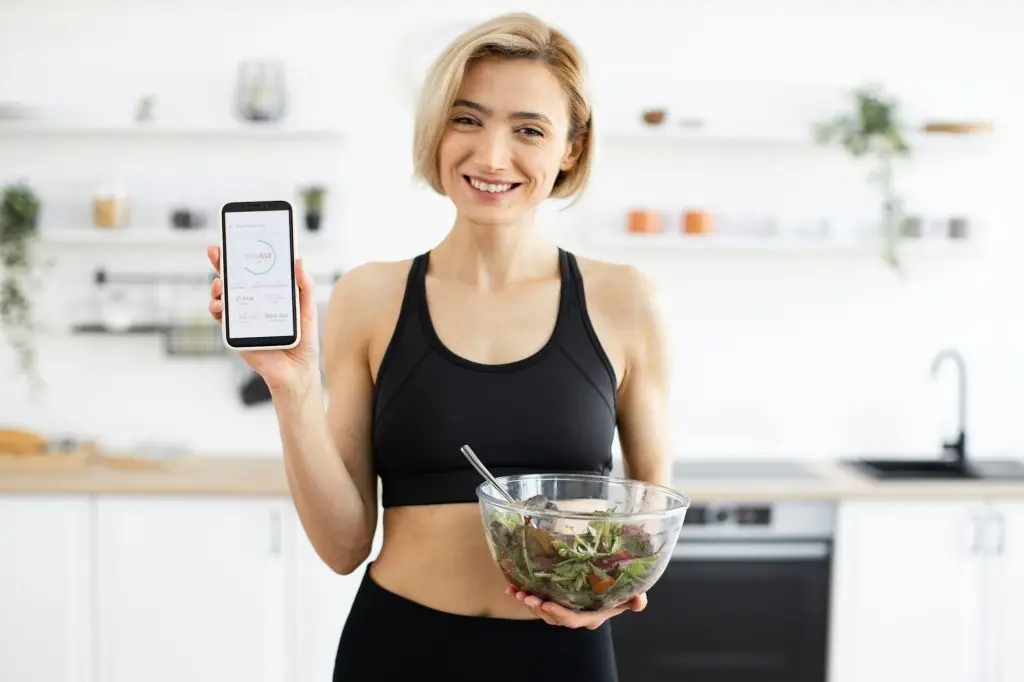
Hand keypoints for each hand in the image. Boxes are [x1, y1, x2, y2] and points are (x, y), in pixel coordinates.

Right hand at [206, 244, 320, 393]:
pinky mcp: (236, 331)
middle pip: (233, 279)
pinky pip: (221, 317)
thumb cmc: (303, 340)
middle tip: (215, 251)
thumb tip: (299, 261)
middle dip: (221, 263)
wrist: (296, 371)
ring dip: (216, 286)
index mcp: (269, 293)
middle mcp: (253, 302)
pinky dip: (216, 308)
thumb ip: (305, 287)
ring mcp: (243, 316)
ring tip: (220, 284)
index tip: (235, 240)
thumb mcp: (306, 310)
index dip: (243, 255)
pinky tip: (219, 305)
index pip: (253, 270)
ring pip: (222, 296)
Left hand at [505, 585, 646, 628]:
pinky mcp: (555, 600)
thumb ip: (635, 598)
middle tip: (527, 597)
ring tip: (517, 592)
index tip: (547, 605)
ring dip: (529, 602)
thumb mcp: (631, 592)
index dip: (560, 615)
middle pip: (553, 617)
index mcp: (591, 615)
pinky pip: (537, 601)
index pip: (574, 619)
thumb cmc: (620, 588)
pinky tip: (512, 587)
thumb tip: (639, 602)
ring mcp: (563, 608)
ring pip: (543, 611)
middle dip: (538, 608)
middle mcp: (576, 615)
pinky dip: (524, 595)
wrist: (611, 582)